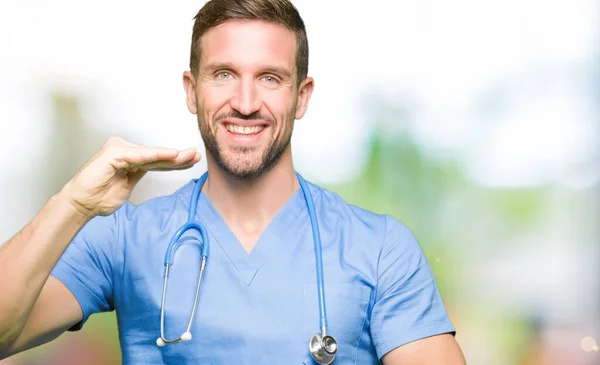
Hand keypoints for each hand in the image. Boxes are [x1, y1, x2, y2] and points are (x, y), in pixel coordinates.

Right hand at [61, 137, 200, 217]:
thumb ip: (141, 174)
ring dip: (171, 156)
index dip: (174, 161)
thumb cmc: (100, 197)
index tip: (191, 161)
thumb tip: (159, 167)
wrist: (81, 204)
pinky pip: (140, 155)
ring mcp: (118, 149)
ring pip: (150, 154)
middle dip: (177, 157)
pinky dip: (156, 155)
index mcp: (128, 157)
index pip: (156, 159)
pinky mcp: (113, 153)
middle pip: (156, 155)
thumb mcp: (129, 185)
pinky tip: (171, 155)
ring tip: (188, 156)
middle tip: (195, 156)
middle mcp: (123, 149)